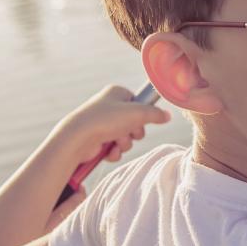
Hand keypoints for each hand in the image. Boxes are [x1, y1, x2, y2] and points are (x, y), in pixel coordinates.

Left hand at [48, 85, 170, 221]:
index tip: (142, 118)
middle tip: (128, 132)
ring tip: (116, 142)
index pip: (138, 102)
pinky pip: (114, 147)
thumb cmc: (106, 119)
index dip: (143, 114)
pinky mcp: (97, 139)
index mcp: (116, 93)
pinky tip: (109, 151)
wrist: (78, 137)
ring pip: (125, 137)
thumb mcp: (137, 113)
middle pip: (134, 123)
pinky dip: (114, 152)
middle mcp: (109, 107)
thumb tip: (167, 116)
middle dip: (134, 133)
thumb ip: (155, 114)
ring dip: (124, 144)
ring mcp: (102, 124)